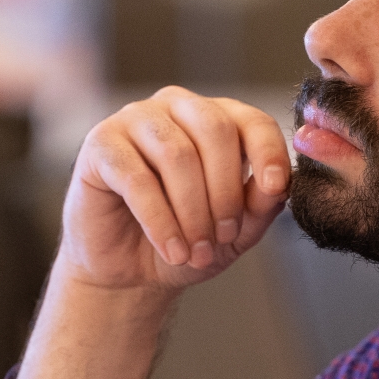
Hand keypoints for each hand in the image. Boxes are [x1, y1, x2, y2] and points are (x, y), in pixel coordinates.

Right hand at [60, 86, 291, 291]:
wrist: (130, 271)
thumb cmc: (185, 240)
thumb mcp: (235, 230)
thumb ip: (261, 204)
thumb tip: (278, 183)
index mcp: (216, 118)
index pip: (251, 120)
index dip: (268, 152)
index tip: (273, 188)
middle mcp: (176, 107)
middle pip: (214, 129)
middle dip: (225, 191)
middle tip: (225, 236)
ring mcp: (135, 119)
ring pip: (176, 154)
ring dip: (193, 211)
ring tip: (197, 252)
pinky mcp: (100, 144)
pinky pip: (136, 178)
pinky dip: (160, 220)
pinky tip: (172, 249)